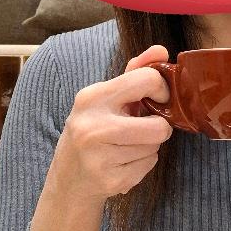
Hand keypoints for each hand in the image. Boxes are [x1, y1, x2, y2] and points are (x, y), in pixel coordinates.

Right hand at [48, 44, 172, 204]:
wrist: (68, 178)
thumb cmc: (93, 128)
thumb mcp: (107, 96)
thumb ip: (135, 72)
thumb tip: (162, 50)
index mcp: (92, 97)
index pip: (147, 80)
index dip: (162, 90)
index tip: (158, 99)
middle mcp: (92, 126)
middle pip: (158, 126)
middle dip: (160, 127)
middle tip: (147, 127)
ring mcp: (99, 157)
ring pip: (155, 147)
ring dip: (149, 146)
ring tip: (127, 145)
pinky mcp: (110, 181)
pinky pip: (149, 165)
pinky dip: (143, 164)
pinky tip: (123, 162)